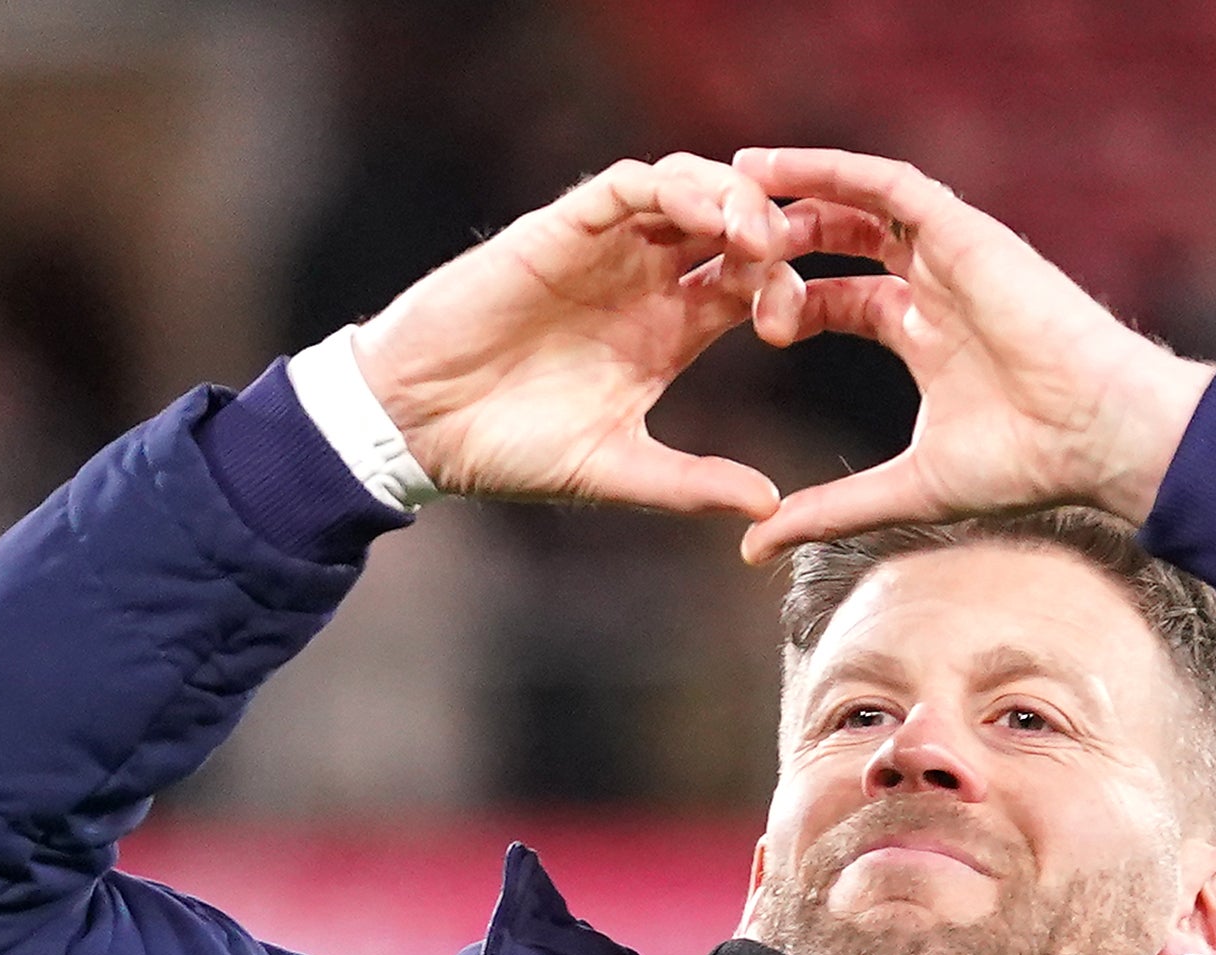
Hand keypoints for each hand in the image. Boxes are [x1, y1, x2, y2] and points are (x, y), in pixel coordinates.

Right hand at [350, 154, 813, 519]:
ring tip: (756, 234)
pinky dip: (671, 185)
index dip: (786, 292)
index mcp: (672, 330)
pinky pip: (627, 185)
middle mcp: (647, 280)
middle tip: (789, 260)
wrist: (423, 427)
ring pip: (690, 188)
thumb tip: (770, 508)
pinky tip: (702, 211)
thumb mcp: (617, 473)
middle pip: (734, 226)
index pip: (752, 286)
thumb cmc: (512, 451)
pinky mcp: (561, 229)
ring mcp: (606, 249)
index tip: (792, 328)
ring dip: (732, 199)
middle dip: (773, 232)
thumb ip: (693, 483)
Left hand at [733, 147, 1214, 563]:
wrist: (1099, 434)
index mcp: (925, 335)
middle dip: (774, 246)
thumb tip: (751, 549)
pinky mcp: (964, 230)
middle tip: (712, 254)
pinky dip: (826, 167)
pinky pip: (884, 181)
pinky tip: (769, 166)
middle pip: (838, 244)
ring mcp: (952, 252)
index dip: (782, 303)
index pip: (839, 301)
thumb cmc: (1025, 465)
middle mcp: (936, 285)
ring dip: (790, 191)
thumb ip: (828, 511)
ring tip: (723, 182)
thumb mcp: (903, 490)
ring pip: (856, 199)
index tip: (724, 313)